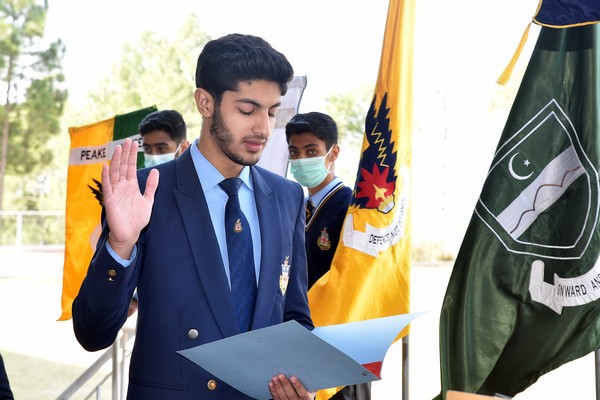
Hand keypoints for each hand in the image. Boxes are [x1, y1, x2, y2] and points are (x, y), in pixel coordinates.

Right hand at [102, 139, 158, 258]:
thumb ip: (151, 186)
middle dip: (125, 154)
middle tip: (127, 141)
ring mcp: (115, 192)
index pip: (131, 167)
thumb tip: (156, 171)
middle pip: (123, 167)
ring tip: (118, 148)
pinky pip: (107, 187)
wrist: (129, 233)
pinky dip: (106, 177)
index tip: (134, 144)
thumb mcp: (148, 200)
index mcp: (131, 186)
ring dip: (116, 161)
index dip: (132, 156)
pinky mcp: (110, 200)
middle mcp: (122, 186)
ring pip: (115, 173)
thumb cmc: (137, 218)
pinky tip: (106, 167)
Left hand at [268, 374, 315, 399]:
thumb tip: (306, 373)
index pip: (302, 393)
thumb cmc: (306, 393)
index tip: (293, 378)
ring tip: (275, 379)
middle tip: (281, 376)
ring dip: (278, 387)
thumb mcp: (311, 389)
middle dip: (285, 384)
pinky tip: (271, 384)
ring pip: (283, 397)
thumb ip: (308, 383)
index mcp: (306, 398)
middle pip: (291, 394)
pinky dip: (273, 391)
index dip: (297, 386)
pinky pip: (277, 399)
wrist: (300, 399)